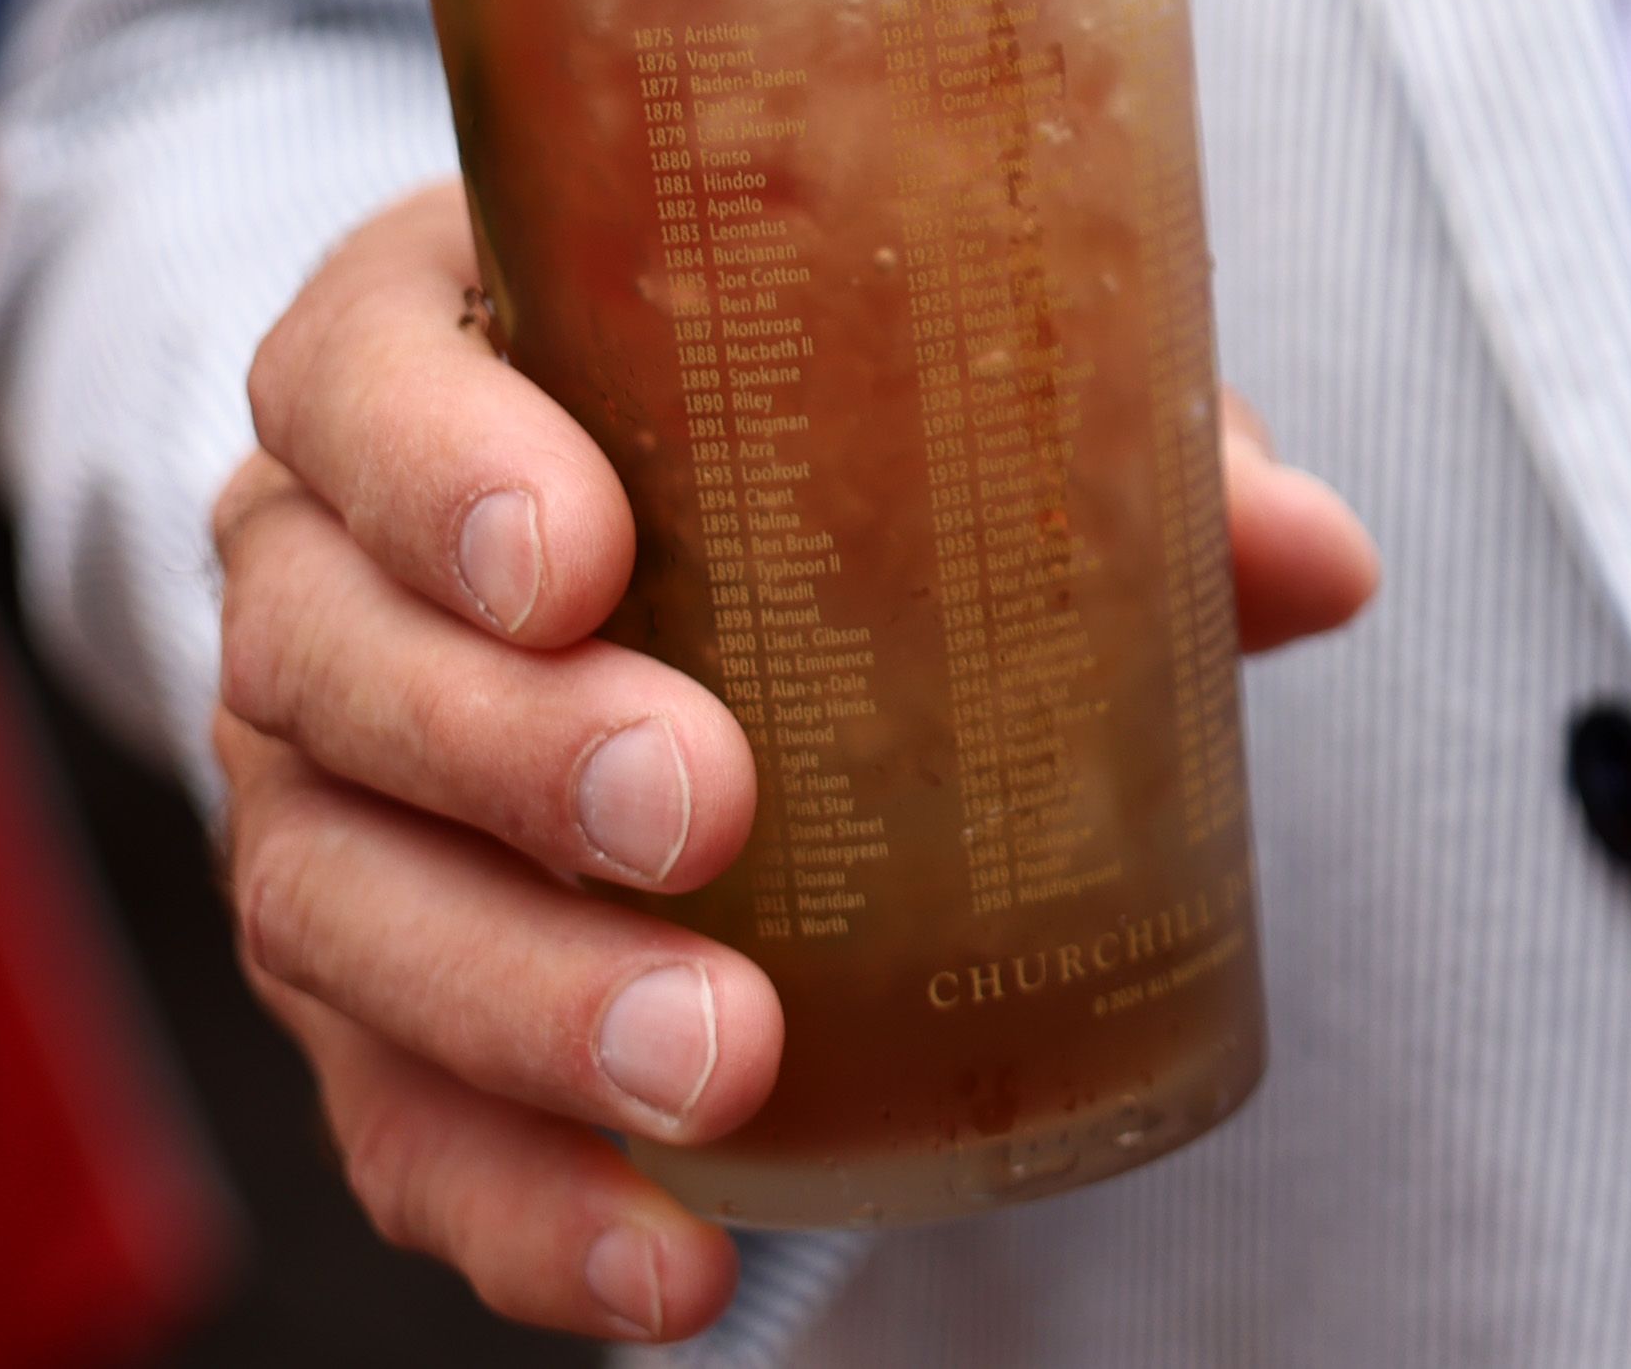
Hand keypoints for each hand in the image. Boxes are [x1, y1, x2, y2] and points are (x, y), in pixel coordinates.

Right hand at [213, 182, 1378, 1340]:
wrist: (618, 549)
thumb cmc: (783, 419)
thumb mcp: (917, 379)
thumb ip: (1110, 441)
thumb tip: (1315, 560)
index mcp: (419, 364)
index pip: (356, 384)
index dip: (438, 466)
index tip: (579, 556)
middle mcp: (318, 578)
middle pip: (332, 664)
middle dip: (505, 753)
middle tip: (701, 810)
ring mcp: (315, 796)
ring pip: (336, 907)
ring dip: (521, 1007)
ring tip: (723, 1068)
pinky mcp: (354, 993)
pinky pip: (390, 1116)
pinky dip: (521, 1204)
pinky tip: (670, 1266)